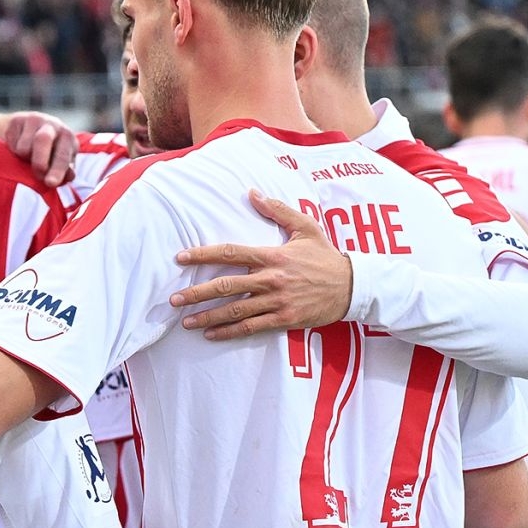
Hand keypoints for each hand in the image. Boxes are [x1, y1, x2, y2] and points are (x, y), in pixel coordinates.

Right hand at [1, 111, 77, 187]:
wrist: (25, 131)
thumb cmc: (47, 152)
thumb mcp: (58, 162)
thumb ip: (64, 171)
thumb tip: (69, 176)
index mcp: (67, 138)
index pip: (63, 155)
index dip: (57, 170)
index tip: (50, 183)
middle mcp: (53, 125)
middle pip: (43, 139)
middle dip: (39, 161)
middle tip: (36, 174)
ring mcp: (34, 120)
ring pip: (24, 148)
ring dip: (23, 159)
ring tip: (26, 159)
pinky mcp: (17, 120)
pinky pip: (12, 143)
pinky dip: (13, 151)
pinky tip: (18, 148)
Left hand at [170, 192, 352, 338]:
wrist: (353, 286)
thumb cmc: (326, 256)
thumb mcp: (305, 227)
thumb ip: (277, 210)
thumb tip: (252, 193)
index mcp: (272, 255)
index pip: (231, 253)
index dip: (203, 255)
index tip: (181, 258)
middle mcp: (271, 279)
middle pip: (226, 286)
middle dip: (197, 294)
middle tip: (174, 299)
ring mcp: (276, 301)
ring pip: (235, 311)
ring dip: (208, 316)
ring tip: (186, 321)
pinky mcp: (284, 319)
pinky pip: (251, 328)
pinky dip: (229, 332)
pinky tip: (211, 334)